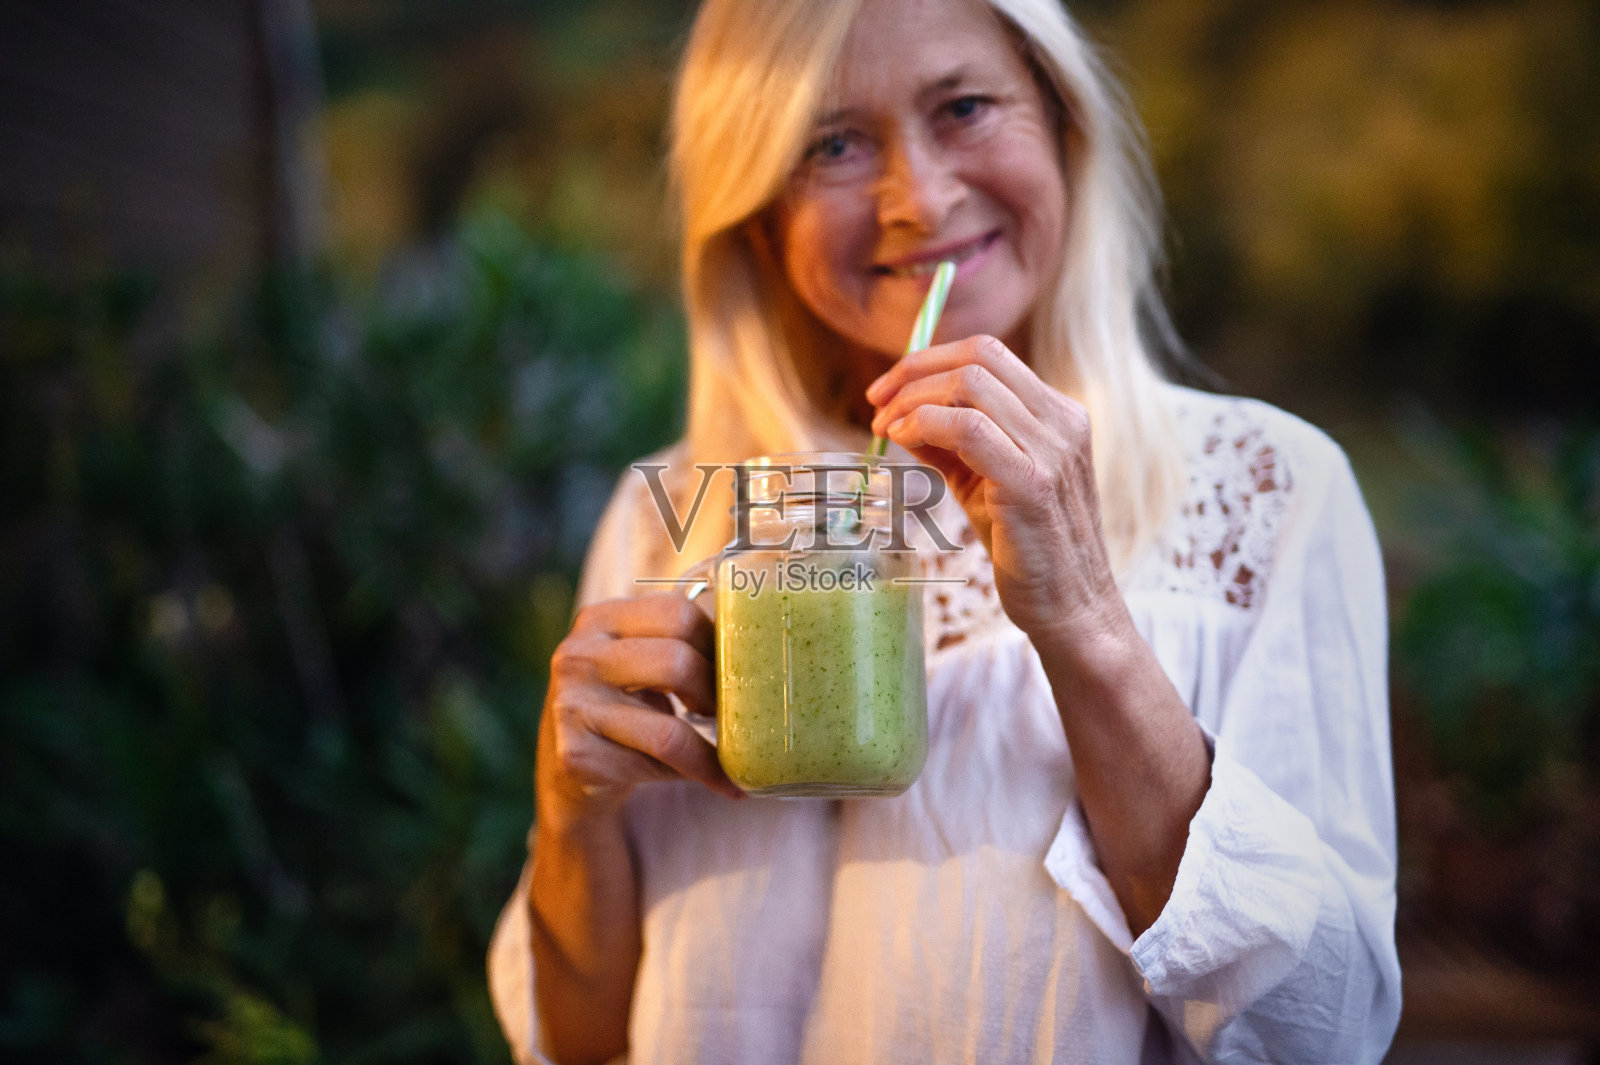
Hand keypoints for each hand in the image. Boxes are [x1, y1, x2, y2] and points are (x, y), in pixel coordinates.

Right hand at [538, 593, 740, 828]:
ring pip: (670, 729)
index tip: (732, 667)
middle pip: (677, 663)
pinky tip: (722, 781)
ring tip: (734, 756)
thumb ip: (677, 645)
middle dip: (716, 693)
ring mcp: (572, 707)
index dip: (717, 643)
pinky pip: (659, 765)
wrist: (567, 769)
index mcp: (598, 619)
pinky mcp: (578, 755)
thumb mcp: (637, 662)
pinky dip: (700, 773)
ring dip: (715, 749)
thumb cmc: (622, 707)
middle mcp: (577, 656)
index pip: (677, 613)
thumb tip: (759, 651)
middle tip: (726, 711)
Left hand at [867, 335, 1124, 645]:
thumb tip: (900, 412)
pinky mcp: (1032, 483)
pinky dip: (924, 425)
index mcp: (1058, 414)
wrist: (1071, 609)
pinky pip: (968, 427)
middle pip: (978, 357)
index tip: (887, 389)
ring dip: (913, 399)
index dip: (929, 360)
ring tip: (886, 429)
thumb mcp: (986, 481)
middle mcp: (1062, 422)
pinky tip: (903, 443)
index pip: (989, 353)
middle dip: (913, 371)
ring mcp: (1051, 450)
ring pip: (969, 385)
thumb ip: (951, 442)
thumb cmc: (1026, 547)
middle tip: (876, 404)